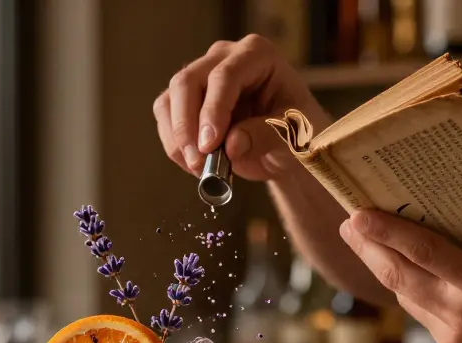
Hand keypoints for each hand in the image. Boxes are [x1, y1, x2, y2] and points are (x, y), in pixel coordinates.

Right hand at [153, 34, 329, 181]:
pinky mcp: (184, 100)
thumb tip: (232, 144)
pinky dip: (174, 145)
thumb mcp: (294, 136)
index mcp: (257, 55)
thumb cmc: (296, 133)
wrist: (284, 148)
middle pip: (188, 81)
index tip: (209, 144)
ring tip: (199, 169)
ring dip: (177, 138)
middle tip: (198, 162)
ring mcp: (201, 77)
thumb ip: (267, 135)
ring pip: (170, 100)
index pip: (225, 76)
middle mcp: (224, 58)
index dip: (213, 110)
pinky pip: (165, 118)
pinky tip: (194, 165)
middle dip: (187, 125)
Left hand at [339, 210, 461, 342]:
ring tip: (363, 238)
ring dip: (380, 265)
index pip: (424, 253)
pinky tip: (396, 266)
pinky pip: (417, 307)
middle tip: (347, 221)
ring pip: (403, 293)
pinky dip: (404, 284)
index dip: (387, 232)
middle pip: (399, 275)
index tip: (357, 214)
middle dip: (367, 247)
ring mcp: (453, 333)